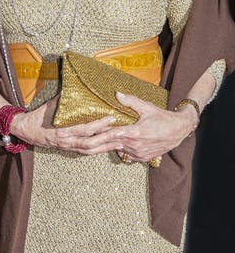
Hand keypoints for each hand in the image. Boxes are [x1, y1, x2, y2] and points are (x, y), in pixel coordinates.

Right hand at [10, 96, 116, 152]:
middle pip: (90, 144)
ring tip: (119, 142)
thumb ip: (63, 98)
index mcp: (61, 132)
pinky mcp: (68, 149)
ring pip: (90, 151)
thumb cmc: (36, 117)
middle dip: (107, 139)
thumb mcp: (49, 105)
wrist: (24, 130)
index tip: (111, 118)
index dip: (98, 125)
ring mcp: (67, 147)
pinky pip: (85, 152)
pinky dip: (97, 150)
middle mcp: (66, 142)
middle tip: (121, 132)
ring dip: (105, 148)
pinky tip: (107, 147)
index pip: (83, 129)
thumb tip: (74, 86)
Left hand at [57, 92, 197, 163]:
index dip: (94, 135)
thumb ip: (130, 101)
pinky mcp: (141, 158)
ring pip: (114, 150)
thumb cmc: (164, 118)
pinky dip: (115, 148)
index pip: (108, 135)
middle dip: (88, 146)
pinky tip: (105, 146)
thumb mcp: (147, 107)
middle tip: (72, 145)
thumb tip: (117, 94)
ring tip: (82, 145)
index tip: (80, 135)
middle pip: (105, 147)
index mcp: (134, 133)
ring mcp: (137, 154)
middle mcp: (133, 146)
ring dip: (100, 147)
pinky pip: (124, 153)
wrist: (180, 131)